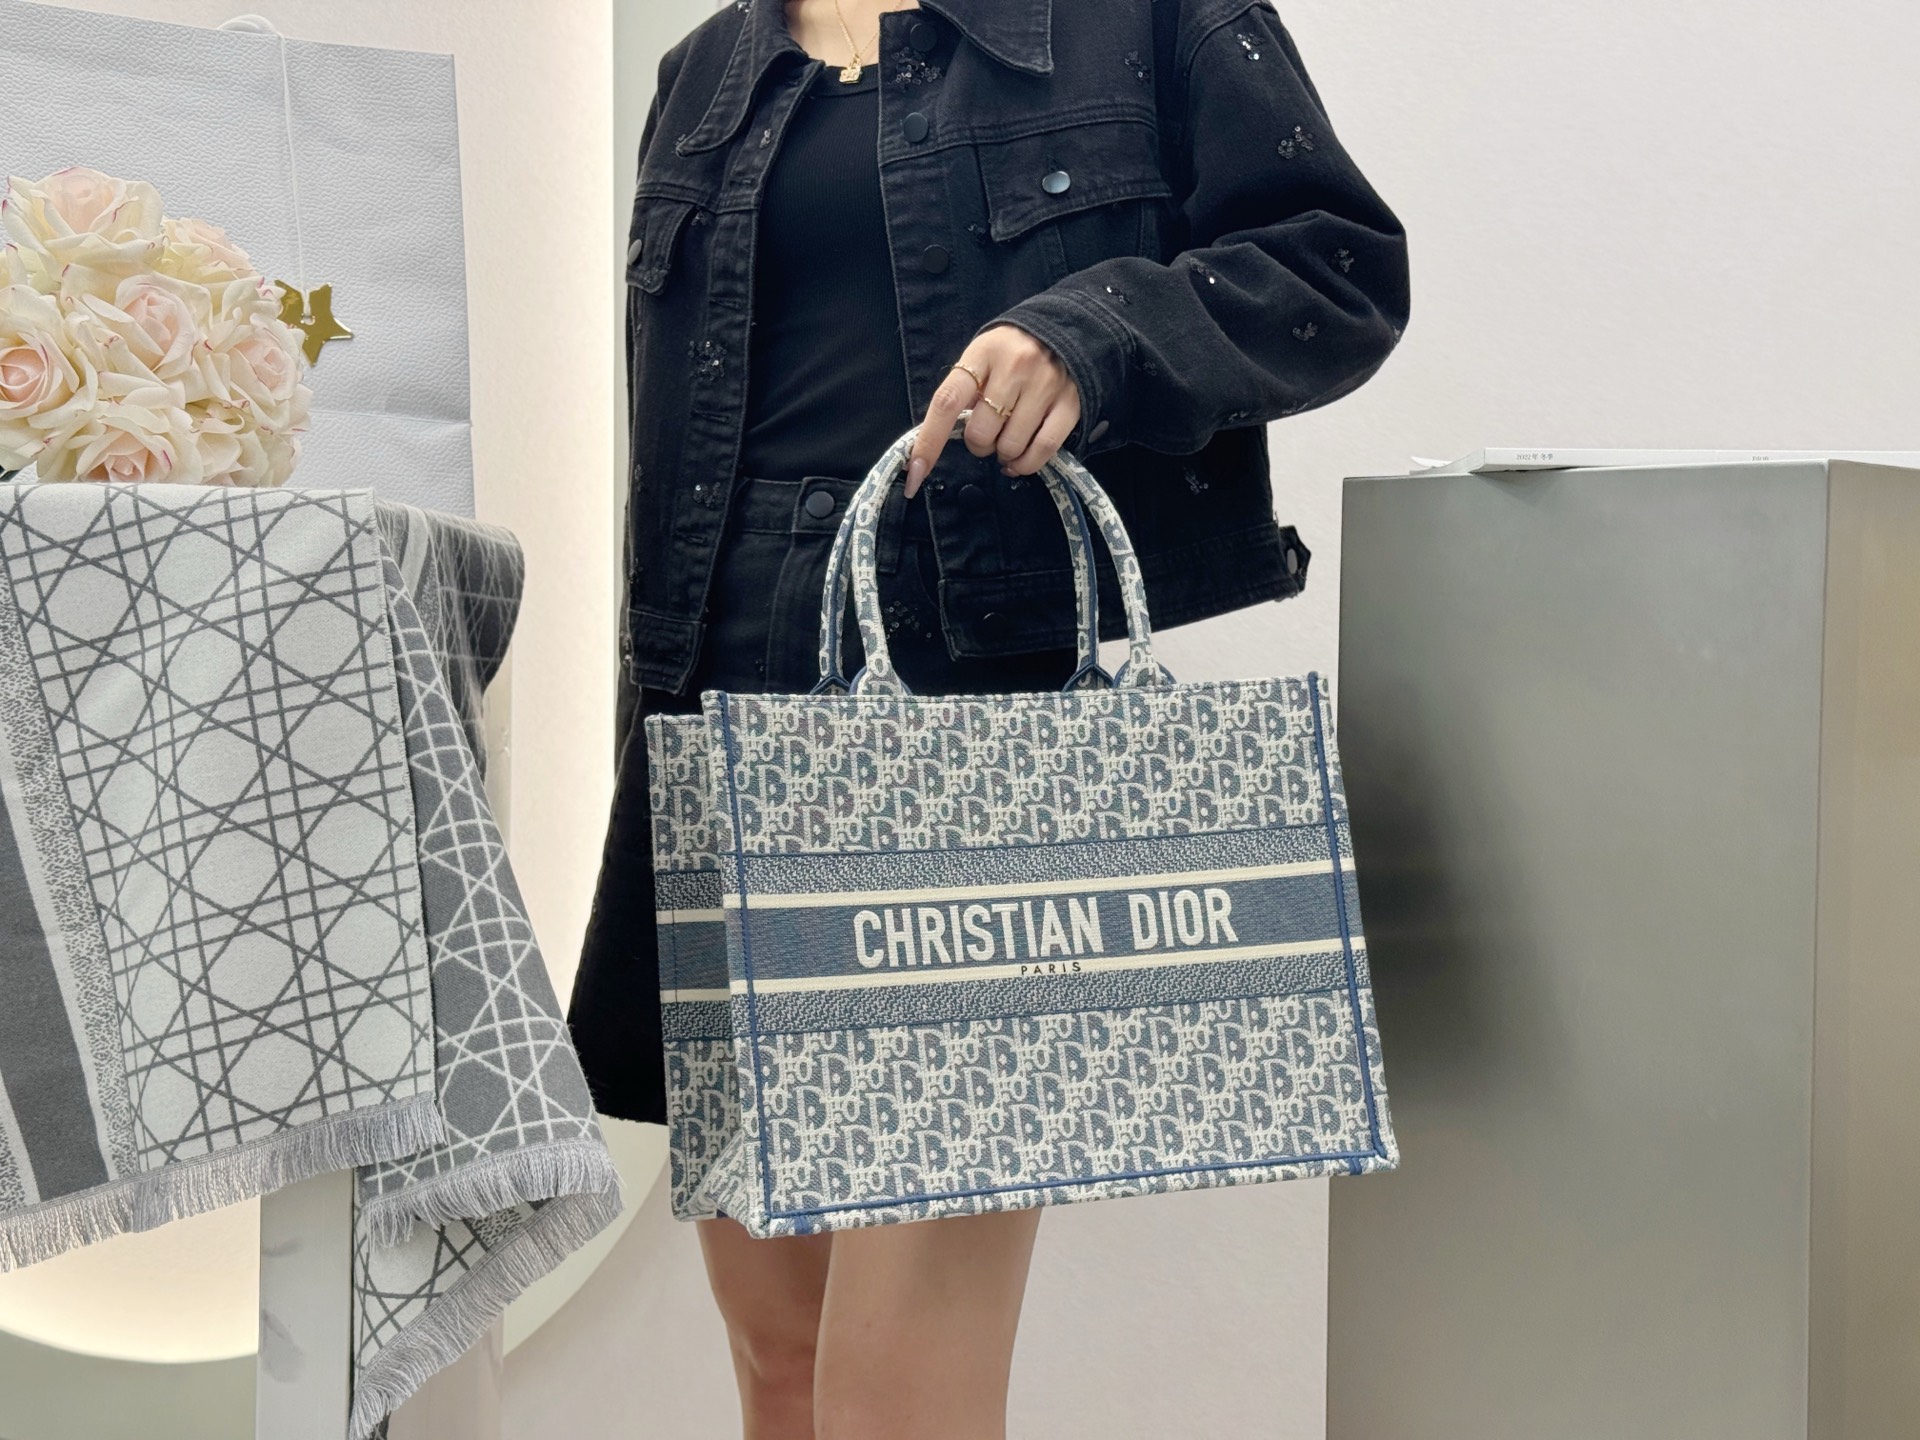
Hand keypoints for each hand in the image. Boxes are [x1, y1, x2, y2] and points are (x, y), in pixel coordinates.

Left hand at [904, 325, 1081, 497]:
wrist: (1065, 331)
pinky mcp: (1070, 404)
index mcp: (982, 354)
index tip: (914, 472)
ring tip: (1006, 440)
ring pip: (1010, 447)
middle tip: (987, 433)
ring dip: (1003, 455)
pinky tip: (1020, 461)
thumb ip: (963, 392)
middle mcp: (1014, 367)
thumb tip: (936, 441)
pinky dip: (1027, 465)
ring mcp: (1045, 386)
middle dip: (978, 445)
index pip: (947, 402)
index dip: (928, 442)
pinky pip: (1043, 450)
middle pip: (981, 433)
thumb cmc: (1010, 353)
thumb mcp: (981, 359)